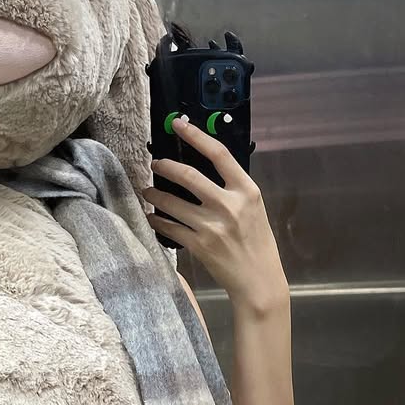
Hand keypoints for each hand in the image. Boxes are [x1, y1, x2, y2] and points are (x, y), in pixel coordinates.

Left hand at [143, 116, 287, 315]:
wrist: (258, 280)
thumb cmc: (257, 243)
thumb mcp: (254, 208)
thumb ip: (233, 189)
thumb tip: (207, 169)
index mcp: (247, 190)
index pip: (219, 154)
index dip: (196, 135)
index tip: (179, 124)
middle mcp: (229, 205)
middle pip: (188, 175)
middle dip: (165, 167)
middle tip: (154, 164)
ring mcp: (212, 226)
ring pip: (172, 203)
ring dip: (154, 195)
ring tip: (146, 192)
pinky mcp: (199, 245)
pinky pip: (169, 228)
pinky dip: (157, 221)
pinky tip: (152, 218)